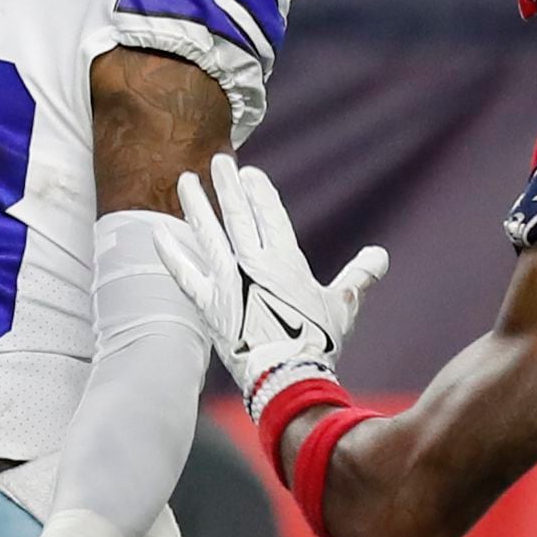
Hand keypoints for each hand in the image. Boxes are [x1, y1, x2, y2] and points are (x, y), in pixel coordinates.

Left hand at [156, 154, 388, 416]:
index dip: (259, 192)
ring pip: (207, 232)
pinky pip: (182, 272)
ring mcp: (226, 281)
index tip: (250, 174)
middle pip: (236, 214)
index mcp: (285, 259)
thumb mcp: (343, 305)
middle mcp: (252, 262)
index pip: (269, 214)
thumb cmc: (316, 341)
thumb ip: (358, 276)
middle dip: (227, 185)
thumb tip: (380, 256)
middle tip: (219, 161)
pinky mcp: (207, 303)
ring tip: (185, 180)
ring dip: (195, 205)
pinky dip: (170, 252)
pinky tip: (157, 230)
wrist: (285, 375)